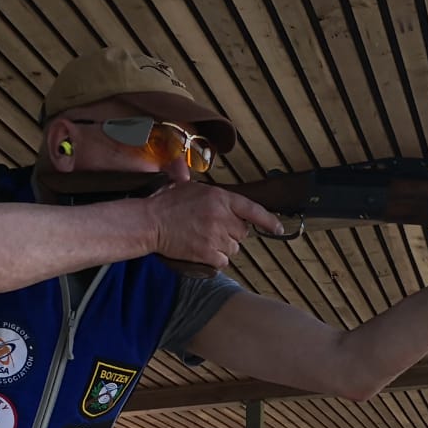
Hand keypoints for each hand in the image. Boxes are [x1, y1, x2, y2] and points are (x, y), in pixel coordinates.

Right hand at [143, 181, 283, 271]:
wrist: (149, 223)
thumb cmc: (165, 203)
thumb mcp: (185, 185)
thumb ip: (196, 182)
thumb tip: (182, 166)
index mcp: (220, 198)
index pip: (253, 210)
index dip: (269, 221)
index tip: (278, 228)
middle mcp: (222, 216)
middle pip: (242, 233)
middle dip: (232, 233)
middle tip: (213, 229)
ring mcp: (215, 236)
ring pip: (233, 248)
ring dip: (222, 247)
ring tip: (204, 239)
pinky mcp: (207, 253)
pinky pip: (223, 261)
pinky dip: (215, 259)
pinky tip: (202, 251)